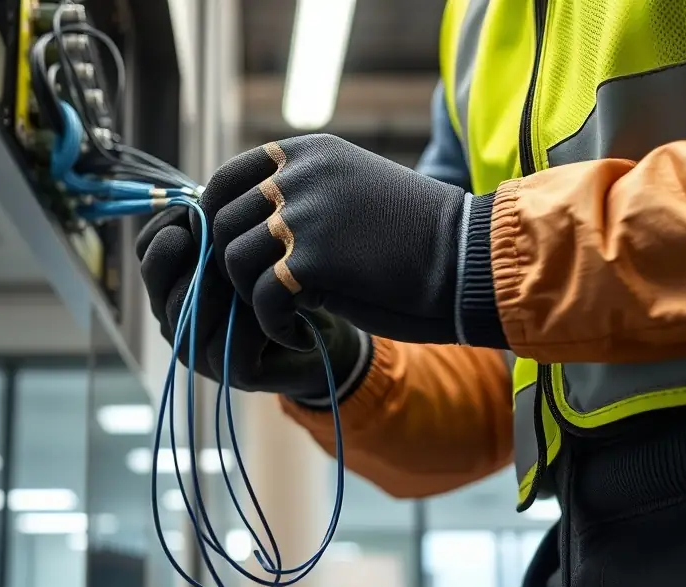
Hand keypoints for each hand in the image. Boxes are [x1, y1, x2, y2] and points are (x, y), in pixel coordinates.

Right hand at [136, 206, 368, 401]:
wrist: (329, 333)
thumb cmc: (286, 278)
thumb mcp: (248, 243)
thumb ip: (216, 225)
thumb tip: (197, 199)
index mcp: (172, 285)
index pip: (148, 247)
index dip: (175, 222)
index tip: (212, 208)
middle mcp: (177, 320)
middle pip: (161, 279)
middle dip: (201, 253)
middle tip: (238, 243)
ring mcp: (200, 351)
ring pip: (190, 311)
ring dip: (228, 285)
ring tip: (264, 272)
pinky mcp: (232, 372)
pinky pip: (230, 340)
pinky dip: (257, 320)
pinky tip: (286, 308)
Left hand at [200, 134, 467, 348]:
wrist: (467, 261)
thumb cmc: (412, 235)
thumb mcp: (348, 191)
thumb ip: (297, 196)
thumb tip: (238, 225)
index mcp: (305, 153)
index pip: (225, 182)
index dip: (218, 225)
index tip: (237, 258)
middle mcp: (298, 174)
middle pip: (221, 224)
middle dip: (233, 268)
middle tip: (264, 295)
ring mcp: (302, 214)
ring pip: (233, 261)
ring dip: (252, 297)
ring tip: (286, 314)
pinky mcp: (311, 260)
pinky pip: (261, 299)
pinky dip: (275, 325)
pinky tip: (302, 333)